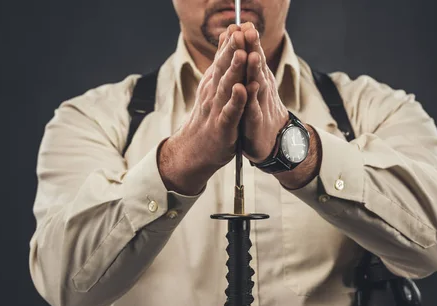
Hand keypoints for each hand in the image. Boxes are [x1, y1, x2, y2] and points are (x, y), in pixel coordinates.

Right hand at [159, 25, 247, 194]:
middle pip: (224, 68)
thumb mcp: (213, 86)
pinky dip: (236, 101)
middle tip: (240, 32)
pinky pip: (230, 112)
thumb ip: (221, 62)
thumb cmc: (208, 117)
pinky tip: (242, 90)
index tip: (239, 24)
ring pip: (227, 87)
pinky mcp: (222, 127)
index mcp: (213, 83)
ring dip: (234, 71)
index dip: (231, 42)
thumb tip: (227, 35)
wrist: (194, 149)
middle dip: (233, 49)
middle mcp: (213, 93)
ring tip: (242, 55)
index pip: (222, 59)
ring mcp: (217, 109)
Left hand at [240, 22, 289, 162]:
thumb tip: (243, 39)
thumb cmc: (259, 110)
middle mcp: (261, 88)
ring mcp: (260, 105)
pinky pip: (252, 109)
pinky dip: (250, 99)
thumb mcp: (253, 85)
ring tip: (251, 55)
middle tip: (249, 30)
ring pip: (257, 84)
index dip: (249, 40)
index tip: (242, 22)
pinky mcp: (256, 122)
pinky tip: (248, 89)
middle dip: (253, 47)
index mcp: (257, 78)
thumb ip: (248, 64)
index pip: (253, 55)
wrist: (272, 141)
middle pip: (256, 65)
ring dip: (254, 70)